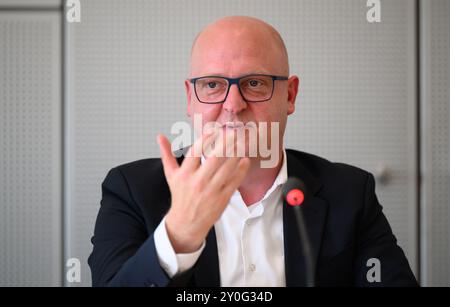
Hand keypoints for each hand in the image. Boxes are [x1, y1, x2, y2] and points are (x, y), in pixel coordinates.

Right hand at [157, 132, 249, 252]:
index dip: (205, 140)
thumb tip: (160, 136)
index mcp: (184, 174)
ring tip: (242, 142)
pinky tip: (244, 160)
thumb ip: (166, 154)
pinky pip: (234, 182)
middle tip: (234, 132)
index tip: (214, 129)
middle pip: (214, 159)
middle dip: (225, 144)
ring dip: (236, 154)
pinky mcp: (222, 198)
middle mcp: (197, 182)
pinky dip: (241, 170)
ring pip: (227, 169)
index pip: (195, 153)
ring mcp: (211, 191)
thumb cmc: (180, 196)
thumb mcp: (171, 175)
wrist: (186, 223)